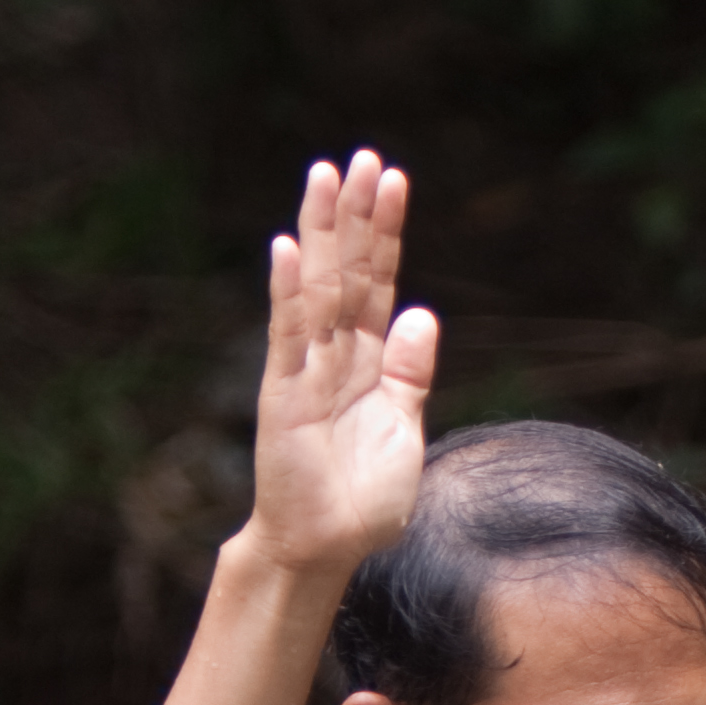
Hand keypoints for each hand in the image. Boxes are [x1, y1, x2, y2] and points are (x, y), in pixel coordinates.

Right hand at [248, 148, 441, 588]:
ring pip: (317, 288)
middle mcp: (335, 354)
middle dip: (356, 214)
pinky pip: (288, 336)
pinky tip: (289, 250)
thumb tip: (422, 312)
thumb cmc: (363, 500)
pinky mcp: (284, 395)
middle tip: (363, 155)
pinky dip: (289, 294)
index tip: (394, 178)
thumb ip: (411, 374)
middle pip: (348, 270)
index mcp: (369, 360)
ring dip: (321, 231)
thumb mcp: (405, 431)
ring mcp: (306, 369)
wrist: (325, 549)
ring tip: (325, 174)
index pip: (380, 281)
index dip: (387, 232)